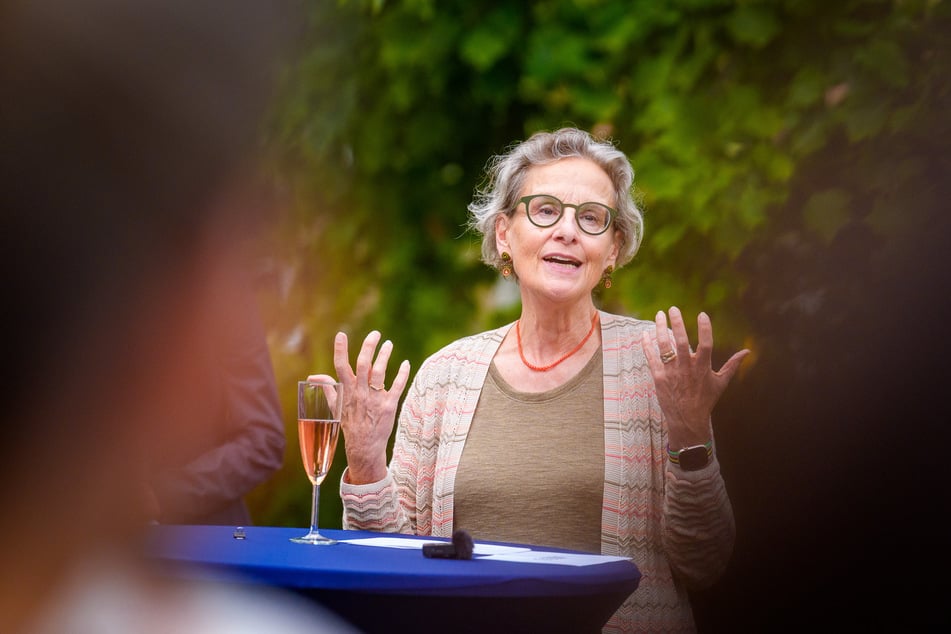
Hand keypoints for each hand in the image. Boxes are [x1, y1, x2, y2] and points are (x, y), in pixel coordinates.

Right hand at [308, 330, 410, 484]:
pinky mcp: (388, 406)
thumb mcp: (335, 405)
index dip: (340, 350)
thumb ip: (327, 388)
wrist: (363, 445)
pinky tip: (405, 363)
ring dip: (384, 356)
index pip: (341, 367)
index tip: (341, 335)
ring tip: (388, 344)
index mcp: (347, 391)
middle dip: (369, 347)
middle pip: (363, 365)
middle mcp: (360, 393)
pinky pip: (397, 387)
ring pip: (379, 373)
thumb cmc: (349, 423)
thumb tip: (313, 377)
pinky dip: (402, 375)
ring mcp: (375, 399)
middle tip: (375, 333)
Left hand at [641, 307, 748, 448]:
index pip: (706, 344)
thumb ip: (733, 365)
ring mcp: (671, 372)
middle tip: (673, 308)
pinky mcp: (659, 378)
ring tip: (658, 315)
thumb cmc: (705, 400)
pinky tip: (645, 333)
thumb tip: (747, 351)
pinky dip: (647, 345)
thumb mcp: (721, 382)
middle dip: (677, 323)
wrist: (687, 420)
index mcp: (703, 367)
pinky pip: (651, 358)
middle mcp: (687, 368)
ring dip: (660, 329)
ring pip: (663, 346)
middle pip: (681, 341)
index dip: (705, 329)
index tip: (702, 314)